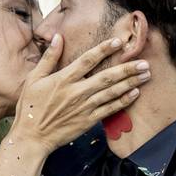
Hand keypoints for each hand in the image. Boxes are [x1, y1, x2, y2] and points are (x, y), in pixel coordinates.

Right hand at [9, 34, 149, 153]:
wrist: (31, 137)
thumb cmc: (30, 107)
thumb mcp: (33, 79)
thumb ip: (48, 58)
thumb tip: (58, 37)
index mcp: (63, 79)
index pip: (87, 60)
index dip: (104, 49)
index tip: (118, 42)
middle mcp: (76, 92)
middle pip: (107, 77)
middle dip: (127, 68)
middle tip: (144, 62)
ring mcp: (84, 107)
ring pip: (112, 92)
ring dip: (130, 83)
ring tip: (146, 75)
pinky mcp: (88, 121)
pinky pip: (109, 110)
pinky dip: (123, 101)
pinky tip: (135, 93)